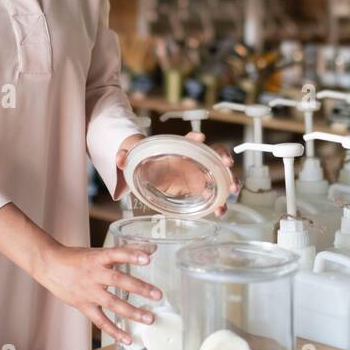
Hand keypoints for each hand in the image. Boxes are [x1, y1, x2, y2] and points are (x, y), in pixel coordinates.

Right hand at [31, 242, 160, 344]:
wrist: (49, 265)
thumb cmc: (76, 258)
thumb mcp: (98, 252)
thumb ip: (125, 253)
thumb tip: (152, 249)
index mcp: (97, 258)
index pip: (116, 253)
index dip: (132, 254)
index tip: (148, 257)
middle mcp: (94, 274)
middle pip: (118, 280)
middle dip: (139, 288)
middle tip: (158, 294)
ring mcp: (89, 291)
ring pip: (112, 303)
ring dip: (132, 312)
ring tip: (149, 318)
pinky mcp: (84, 306)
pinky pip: (101, 321)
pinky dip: (114, 331)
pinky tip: (128, 339)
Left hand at [115, 131, 237, 215]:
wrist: (149, 171)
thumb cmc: (145, 160)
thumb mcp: (134, 156)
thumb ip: (125, 155)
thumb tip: (119, 159)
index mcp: (178, 148)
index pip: (189, 140)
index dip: (195, 138)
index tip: (200, 138)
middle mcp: (193, 159)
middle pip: (214, 154)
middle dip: (223, 158)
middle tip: (227, 165)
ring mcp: (199, 173)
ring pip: (219, 175)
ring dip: (228, 182)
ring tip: (231, 193)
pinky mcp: (200, 188)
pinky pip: (214, 195)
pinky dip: (219, 203)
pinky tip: (220, 211)